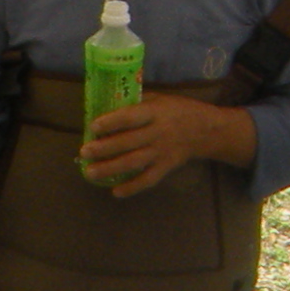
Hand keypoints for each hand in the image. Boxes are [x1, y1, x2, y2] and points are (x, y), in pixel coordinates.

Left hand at [81, 93, 243, 196]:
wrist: (206, 130)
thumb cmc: (176, 110)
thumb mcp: (159, 99)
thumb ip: (136, 103)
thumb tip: (105, 107)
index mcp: (155, 112)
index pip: (130, 117)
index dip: (111, 122)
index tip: (92, 127)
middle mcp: (158, 132)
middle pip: (128, 142)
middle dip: (104, 149)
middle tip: (84, 153)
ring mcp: (162, 152)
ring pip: (134, 162)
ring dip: (111, 169)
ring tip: (90, 173)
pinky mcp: (167, 167)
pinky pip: (148, 179)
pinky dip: (133, 187)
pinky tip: (116, 191)